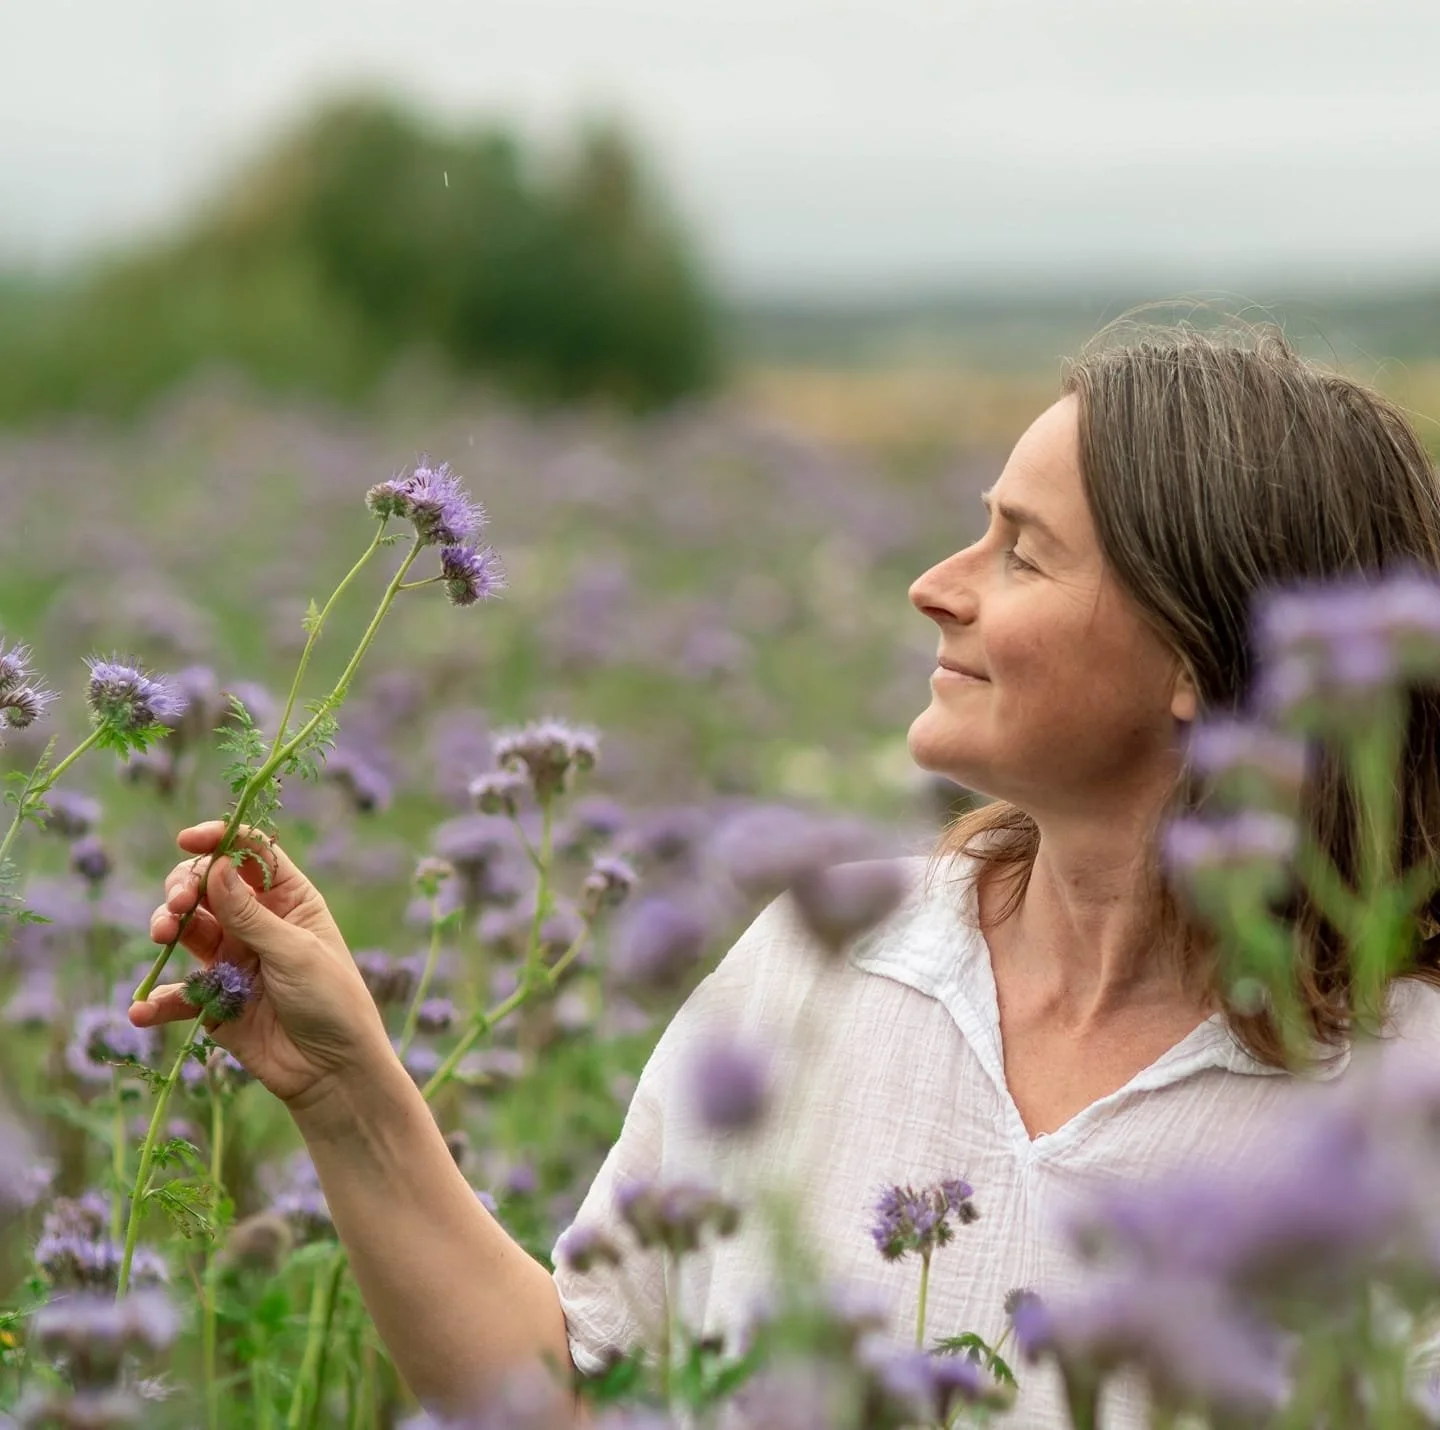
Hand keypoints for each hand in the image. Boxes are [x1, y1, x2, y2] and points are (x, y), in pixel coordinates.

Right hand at [129, 822, 394, 1106]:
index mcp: (289, 900)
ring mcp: (233, 959)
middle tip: (179, 906)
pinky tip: (142, 1011)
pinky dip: (158, 1000)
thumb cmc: (331, 1000)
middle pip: (208, 886)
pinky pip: (178, 993)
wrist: (333, 1070)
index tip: (187, 841)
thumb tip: (215, 865)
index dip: (219, 840)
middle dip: (185, 887)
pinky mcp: (215, 1000)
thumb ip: (250, 914)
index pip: (250, 854)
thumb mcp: (294, 952)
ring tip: (162, 936)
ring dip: (166, 927)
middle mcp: (257, 923)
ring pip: (186, 930)